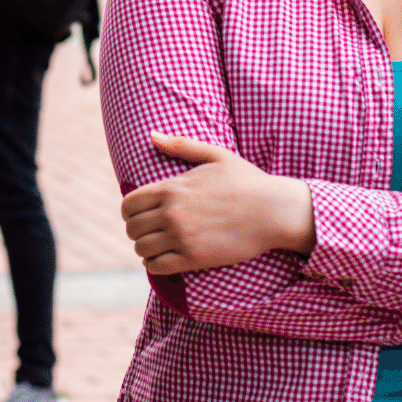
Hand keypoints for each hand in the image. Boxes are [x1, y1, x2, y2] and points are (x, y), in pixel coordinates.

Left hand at [120, 133, 314, 275]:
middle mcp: (171, 213)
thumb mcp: (215, 155)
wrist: (273, 211)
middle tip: (150, 231)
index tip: (141, 214)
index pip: (129, 204)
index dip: (130, 211)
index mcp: (172, 188)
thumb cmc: (247, 181)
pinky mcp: (193, 258)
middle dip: (137, 230)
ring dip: (145, 249)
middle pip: (132, 228)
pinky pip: (157, 267)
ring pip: (141, 249)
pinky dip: (154, 265)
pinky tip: (163, 259)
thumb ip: (181, 145)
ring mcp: (181, 236)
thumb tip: (153, 135)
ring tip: (156, 246)